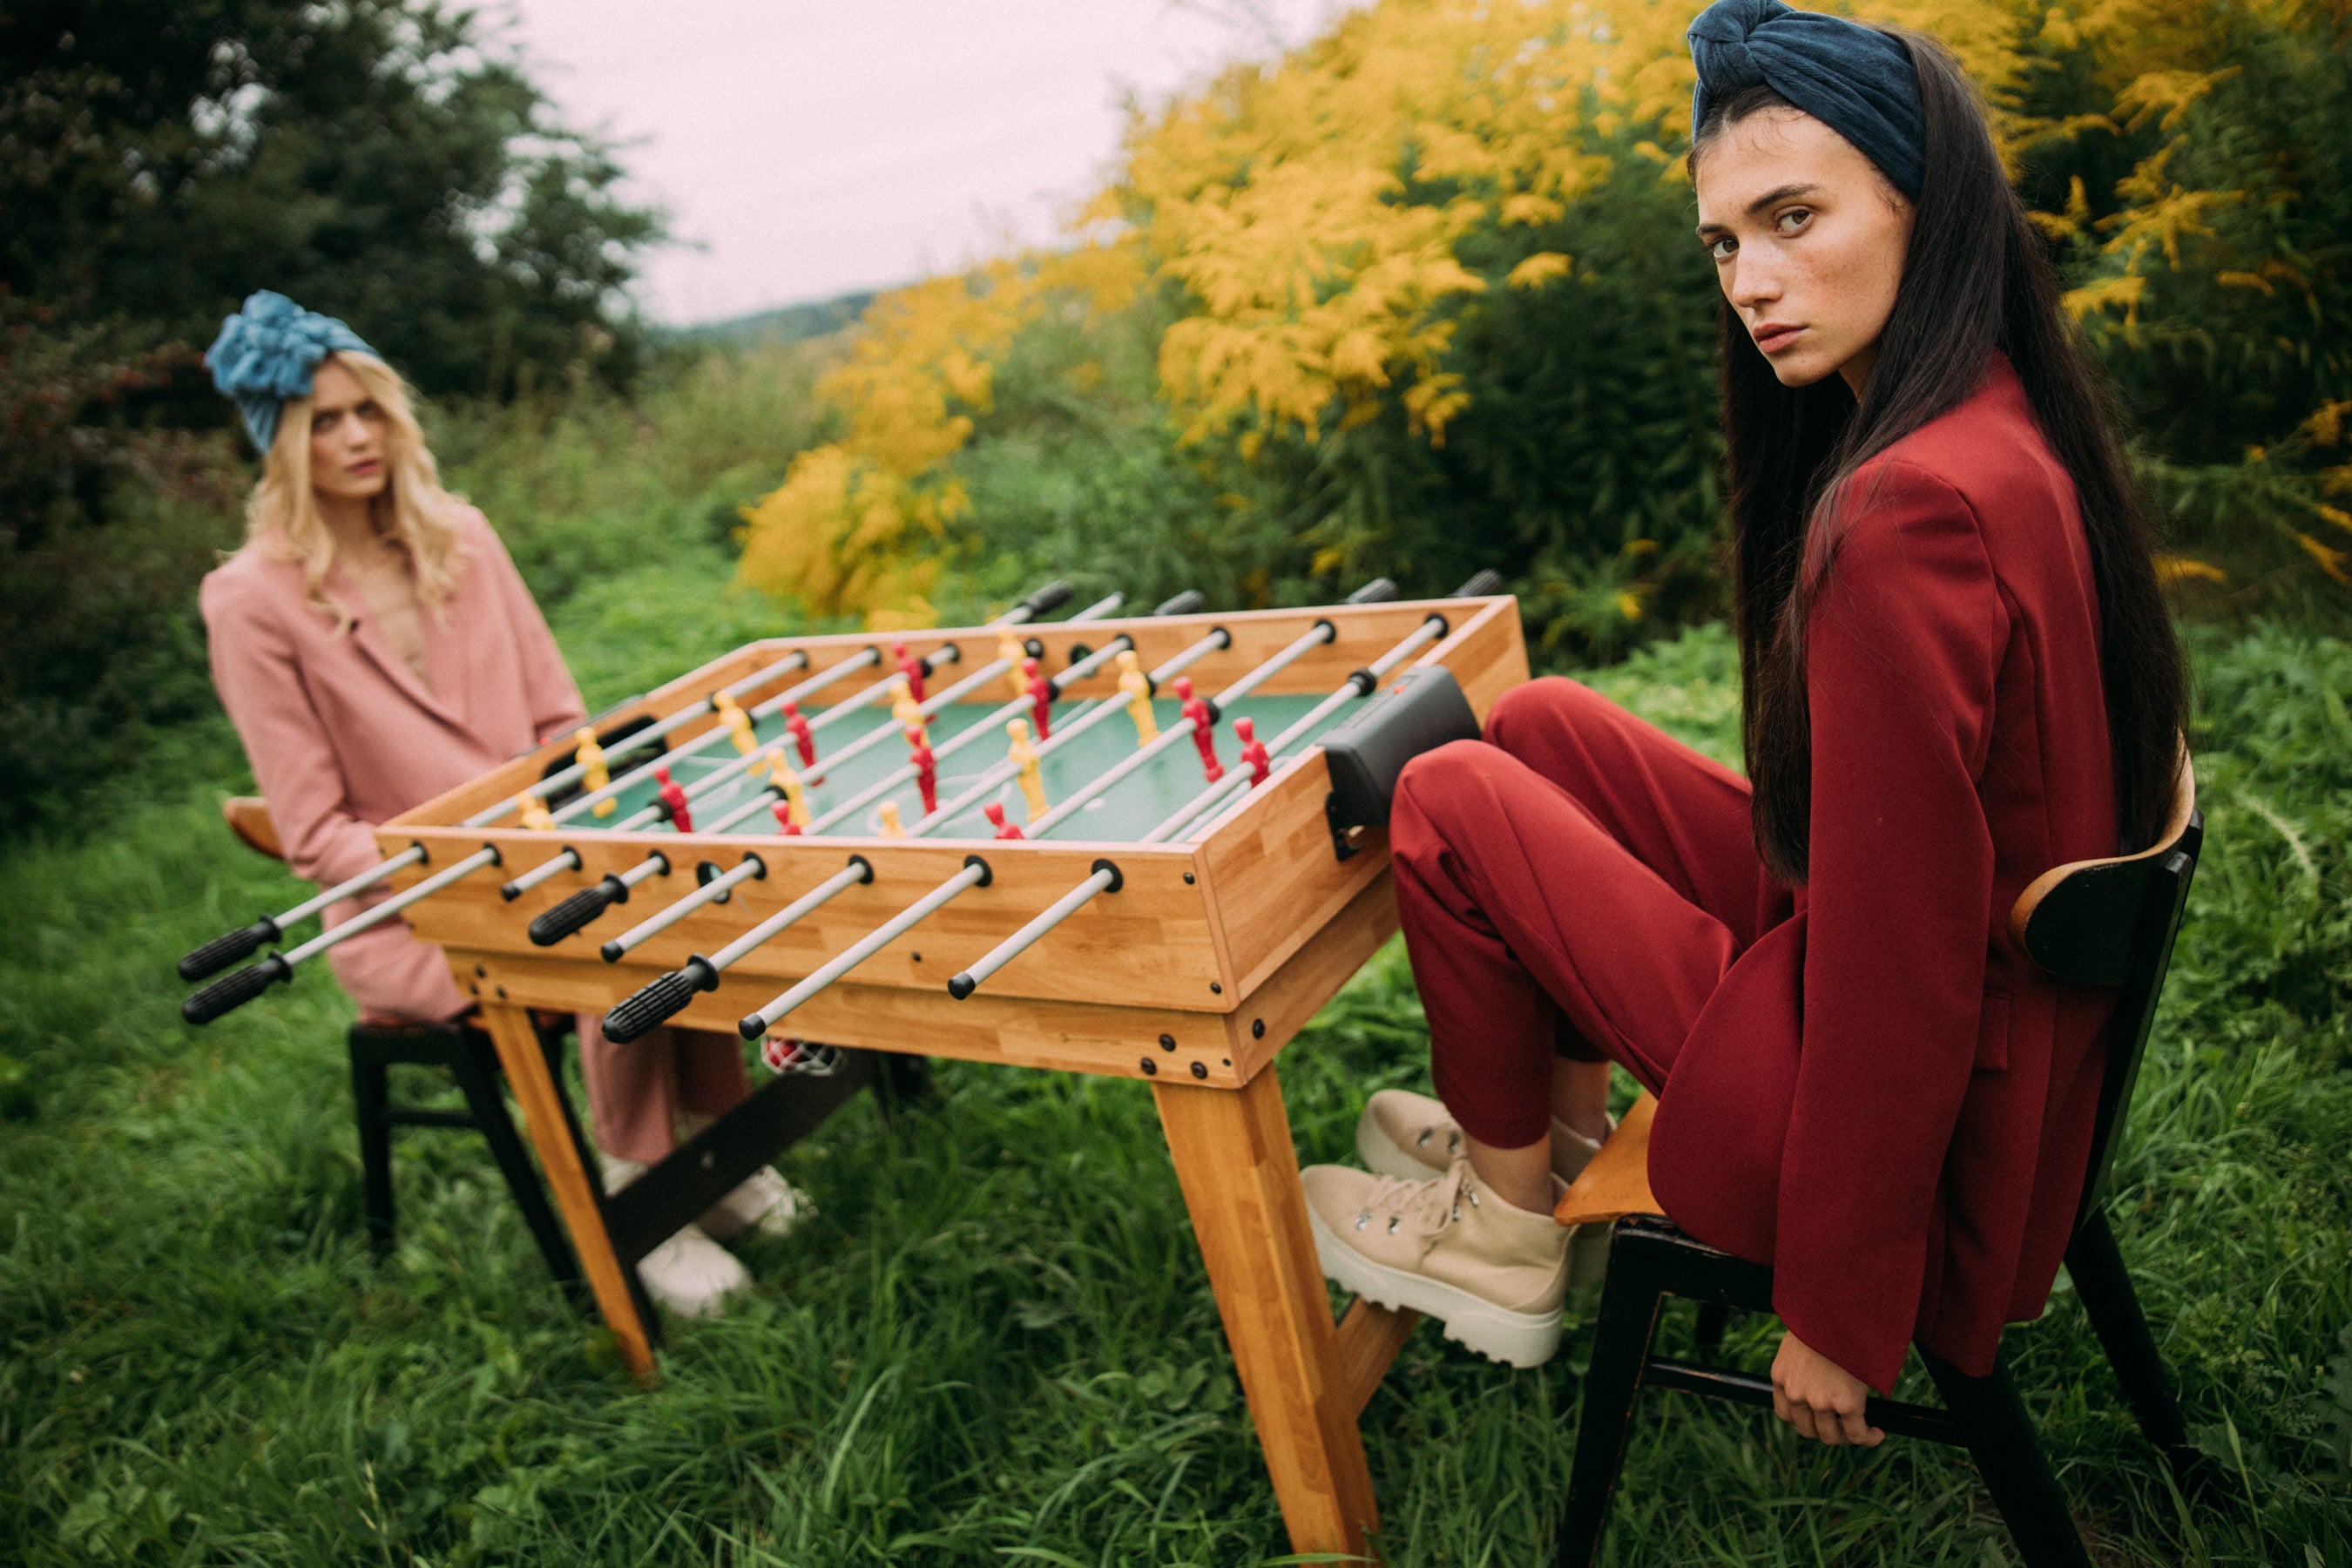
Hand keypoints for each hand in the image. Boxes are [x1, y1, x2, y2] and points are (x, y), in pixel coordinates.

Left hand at [1770, 1330, 1883, 1446]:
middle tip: (1844, 1424)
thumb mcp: (1801, 1342)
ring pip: (1832, 1436)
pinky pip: (1857, 1434)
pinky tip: (1876, 1432)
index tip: (1819, 1418)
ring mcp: (1819, 1402)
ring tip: (1862, 1428)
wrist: (1840, 1310)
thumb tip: (1820, 1377)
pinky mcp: (1845, 1405)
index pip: (1786, 1414)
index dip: (1805, 1420)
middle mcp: (1795, 1394)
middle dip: (1827, 1430)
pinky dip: (1868, 1437)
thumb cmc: (1825, 1320)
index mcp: (1781, 1377)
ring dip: (1847, 1436)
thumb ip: (1803, 1365)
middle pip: (1808, 1430)